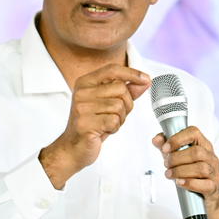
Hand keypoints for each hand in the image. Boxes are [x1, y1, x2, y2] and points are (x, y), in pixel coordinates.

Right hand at [40, 64, 150, 188]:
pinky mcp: (85, 123)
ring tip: (108, 124)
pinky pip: (114, 120)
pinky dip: (115, 127)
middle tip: (117, 115)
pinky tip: (105, 130)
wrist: (73, 147)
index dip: (131, 73)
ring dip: (120, 118)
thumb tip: (145, 80)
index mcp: (85, 83)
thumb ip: (127, 91)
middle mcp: (81, 92)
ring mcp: (81, 107)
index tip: (145, 79)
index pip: (112, 70)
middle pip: (120, 88)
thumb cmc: (93, 124)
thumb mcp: (110, 104)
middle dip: (127, 104)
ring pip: (119, 105)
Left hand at [152, 126, 218, 218]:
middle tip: (166, 165)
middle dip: (176, 158)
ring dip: (180, 171)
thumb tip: (156, 139)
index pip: (194, 133)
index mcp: (203, 146)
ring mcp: (215, 173)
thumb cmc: (191, 175)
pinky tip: (179, 183)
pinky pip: (205, 184)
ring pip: (201, 168)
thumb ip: (166, 148)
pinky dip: (189, 183)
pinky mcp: (214, 188)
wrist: (204, 199)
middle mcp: (211, 158)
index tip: (165, 148)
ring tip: (170, 175)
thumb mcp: (177, 159)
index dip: (177, 138)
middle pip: (196, 152)